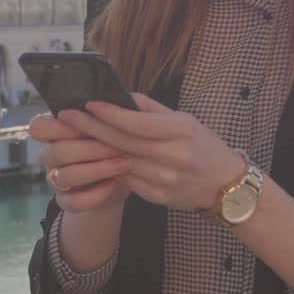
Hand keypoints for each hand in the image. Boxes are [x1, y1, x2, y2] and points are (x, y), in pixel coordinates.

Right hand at [30, 112, 132, 212]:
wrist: (120, 180)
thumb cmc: (113, 144)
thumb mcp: (113, 127)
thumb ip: (108, 114)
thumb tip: (115, 104)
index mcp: (54, 131)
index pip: (38, 127)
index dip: (60, 127)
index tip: (88, 125)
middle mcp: (49, 155)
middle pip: (58, 151)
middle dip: (92, 148)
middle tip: (119, 146)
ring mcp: (55, 179)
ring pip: (67, 176)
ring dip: (98, 169)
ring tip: (123, 164)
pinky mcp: (66, 201)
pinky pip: (73, 202)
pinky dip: (95, 195)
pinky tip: (113, 185)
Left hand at [57, 93, 244, 210]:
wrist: (225, 185)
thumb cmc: (204, 146)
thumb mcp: (185, 120)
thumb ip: (152, 109)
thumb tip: (122, 96)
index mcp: (181, 131)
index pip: (137, 123)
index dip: (110, 114)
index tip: (89, 104)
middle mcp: (174, 157)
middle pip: (123, 142)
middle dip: (92, 128)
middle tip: (68, 116)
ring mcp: (165, 180)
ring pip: (120, 162)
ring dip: (95, 149)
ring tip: (74, 134)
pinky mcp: (158, 197)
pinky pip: (127, 179)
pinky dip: (110, 167)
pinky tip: (94, 157)